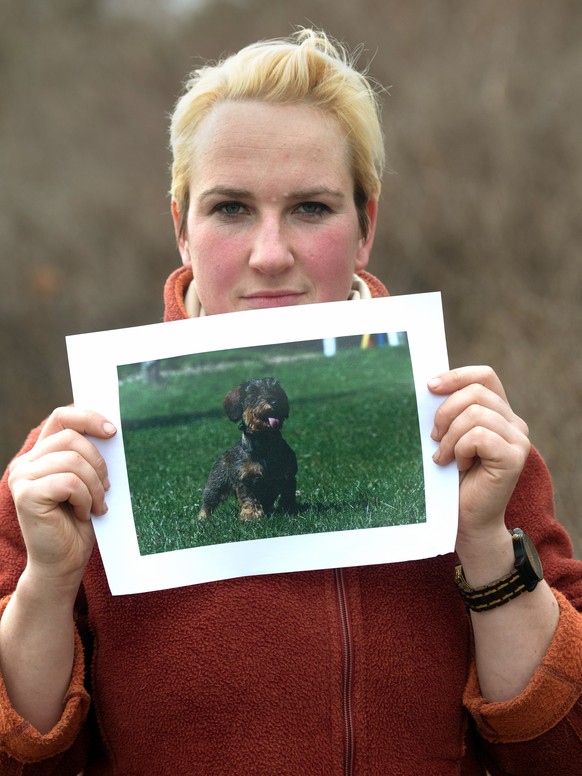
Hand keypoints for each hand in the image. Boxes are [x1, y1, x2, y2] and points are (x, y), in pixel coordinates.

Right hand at [8, 407, 115, 591]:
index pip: (61, 417)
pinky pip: (69, 482)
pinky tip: (83, 514)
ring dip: (94, 486)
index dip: (88, 417)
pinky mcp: (26, 495)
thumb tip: (110, 429)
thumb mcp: (88, 481)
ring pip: (73, 461)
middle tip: (106, 487)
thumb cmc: (78, 523)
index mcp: (40, 454)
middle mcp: (26, 463)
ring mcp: (22, 478)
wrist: (64, 562)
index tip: (112, 431)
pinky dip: (85, 498)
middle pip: (71, 438)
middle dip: (98, 463)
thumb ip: (88, 456)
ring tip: (96, 505)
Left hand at [428, 367, 529, 545]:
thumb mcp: (448, 437)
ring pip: (475, 413)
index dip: (456, 376)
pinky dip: (459, 450)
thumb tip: (429, 385)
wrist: (466, 521)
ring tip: (444, 458)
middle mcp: (514, 423)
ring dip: (449, 437)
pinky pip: (478, 436)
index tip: (430, 387)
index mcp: (499, 413)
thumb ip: (449, 412)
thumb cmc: (452, 480)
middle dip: (445, 412)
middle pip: (475, 392)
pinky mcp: (514, 457)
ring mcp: (518, 440)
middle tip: (434, 438)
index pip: (484, 376)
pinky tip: (458, 467)